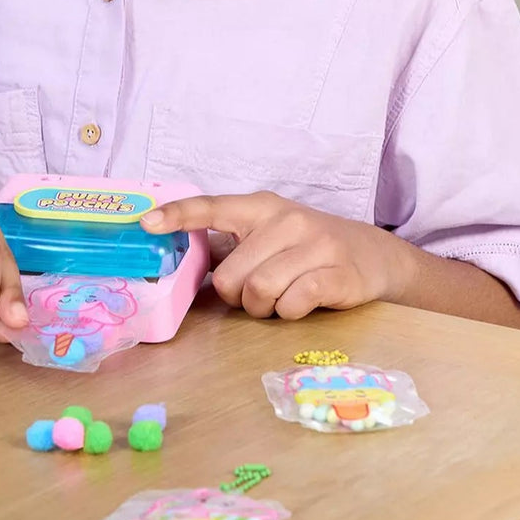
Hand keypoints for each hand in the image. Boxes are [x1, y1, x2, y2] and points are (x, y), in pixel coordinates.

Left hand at [140, 191, 408, 319]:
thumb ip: (231, 243)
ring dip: (261, 308)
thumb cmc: (306, 246)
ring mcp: (314, 245)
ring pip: (258, 292)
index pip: (211, 207)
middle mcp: (285, 220)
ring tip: (276, 300)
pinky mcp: (336, 275)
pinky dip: (288, 313)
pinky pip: (291, 305)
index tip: (146, 224)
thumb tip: (182, 256)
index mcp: (260, 206)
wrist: (372, 254)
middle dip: (235, 295)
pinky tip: (299, 304)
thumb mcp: (268, 233)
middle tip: (253, 293)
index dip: (177, 216)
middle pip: (230, 275)